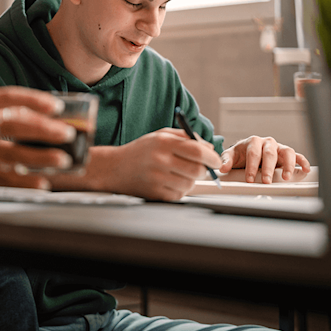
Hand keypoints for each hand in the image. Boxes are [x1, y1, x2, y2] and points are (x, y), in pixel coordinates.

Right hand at [0, 87, 74, 188]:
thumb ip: (7, 109)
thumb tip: (46, 116)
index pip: (8, 97)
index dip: (33, 100)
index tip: (56, 106)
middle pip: (12, 127)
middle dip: (42, 130)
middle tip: (66, 133)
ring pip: (11, 155)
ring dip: (39, 158)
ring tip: (62, 159)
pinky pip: (3, 177)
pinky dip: (24, 181)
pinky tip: (42, 182)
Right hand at [76, 128, 221, 200]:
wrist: (114, 168)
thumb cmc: (140, 150)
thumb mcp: (160, 135)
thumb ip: (185, 137)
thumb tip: (209, 147)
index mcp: (163, 142)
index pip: (197, 151)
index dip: (212, 157)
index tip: (216, 160)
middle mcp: (160, 160)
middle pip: (197, 170)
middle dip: (203, 170)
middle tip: (199, 168)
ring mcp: (157, 179)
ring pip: (190, 184)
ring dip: (190, 180)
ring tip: (178, 174)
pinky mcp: (155, 194)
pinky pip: (180, 194)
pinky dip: (180, 189)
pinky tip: (169, 182)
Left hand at [218, 136, 310, 183]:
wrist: (247, 151)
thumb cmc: (241, 154)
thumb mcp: (231, 156)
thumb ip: (226, 160)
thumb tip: (222, 167)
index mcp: (253, 141)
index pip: (253, 153)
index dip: (252, 166)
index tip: (250, 178)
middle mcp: (267, 143)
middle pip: (270, 153)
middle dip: (268, 168)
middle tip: (266, 181)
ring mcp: (278, 148)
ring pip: (287, 152)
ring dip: (288, 165)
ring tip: (286, 177)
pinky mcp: (286, 154)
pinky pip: (298, 156)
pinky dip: (302, 162)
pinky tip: (305, 169)